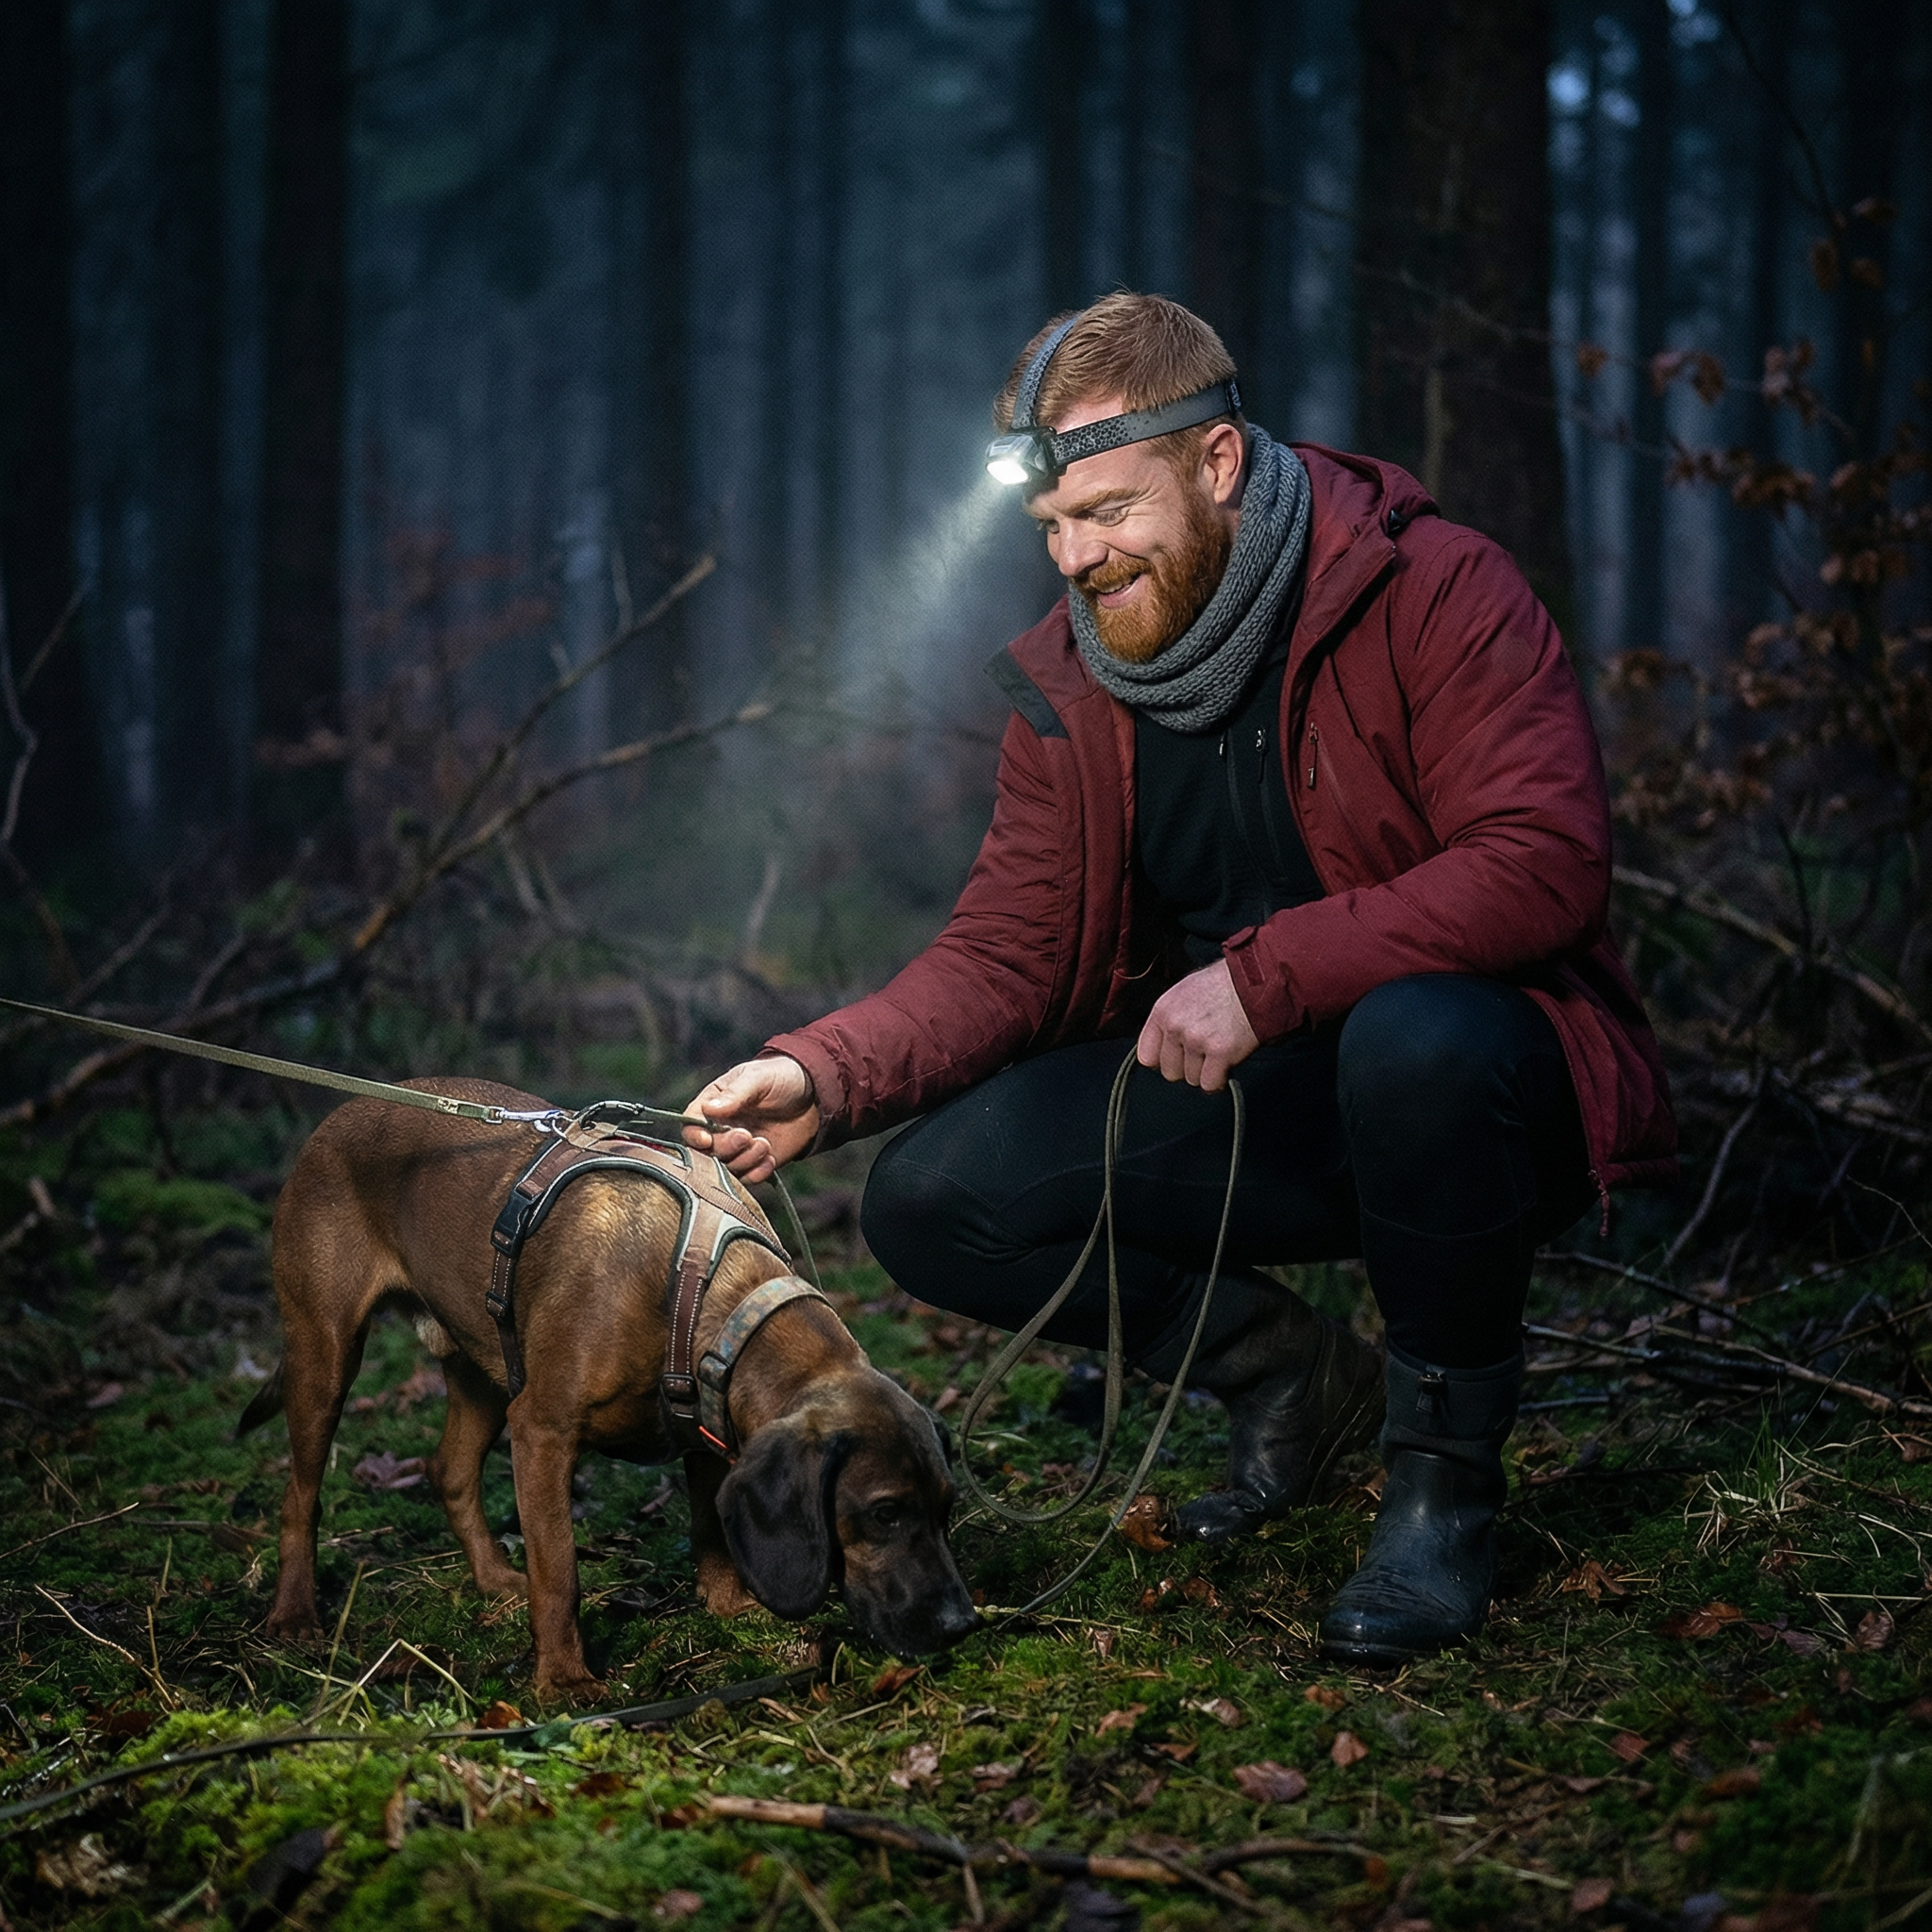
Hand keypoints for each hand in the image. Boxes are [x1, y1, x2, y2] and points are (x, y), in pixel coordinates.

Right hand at [685, 1055, 819, 1182]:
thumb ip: (735, 1093)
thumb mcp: (758, 1078)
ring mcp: (737, 1150)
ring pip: (725, 1170)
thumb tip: (709, 1109)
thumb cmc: (780, 1077)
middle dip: (724, 1148)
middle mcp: (719, 1130)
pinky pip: (747, 1180)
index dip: (694, 1136)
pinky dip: (757, 1173)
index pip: (690, 1125)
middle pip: (705, 1152)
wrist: (814, 1096)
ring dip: (744, 1161)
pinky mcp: (755, 1164)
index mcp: (712, 1105)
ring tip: (765, 1144)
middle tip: (747, 1136)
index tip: (707, 1139)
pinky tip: (771, 1159)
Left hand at [1136, 959, 1259, 1090]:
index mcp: (1163, 1011)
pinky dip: (1219, 1080)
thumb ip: (1170, 1019)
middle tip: (1204, 1054)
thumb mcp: (1184, 992)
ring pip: (1192, 1079)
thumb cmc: (1223, 986)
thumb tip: (1165, 1046)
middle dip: (1187, 1068)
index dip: (1164, 1060)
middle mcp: (1175, 1026)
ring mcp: (1197, 1040)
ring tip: (1218, 1051)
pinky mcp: (1220, 1052)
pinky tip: (1226, 1064)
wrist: (1255, 983)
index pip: (1146, 1056)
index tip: (1177, 1059)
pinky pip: (1210, 1084)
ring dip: (1206, 1071)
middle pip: (1170, 1072)